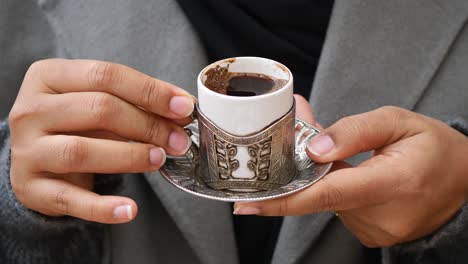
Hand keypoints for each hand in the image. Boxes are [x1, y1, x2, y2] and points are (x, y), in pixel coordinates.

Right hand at [9, 59, 193, 223]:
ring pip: (82, 151)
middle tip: (179, 140)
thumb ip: (134, 103)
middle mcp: (31, 110)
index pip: (106, 75)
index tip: (185, 107)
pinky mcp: (30, 188)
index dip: (151, 91)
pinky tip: (129, 210)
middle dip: (148, 125)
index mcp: (48, 77)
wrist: (34, 157)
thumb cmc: (74, 123)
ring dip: (130, 156)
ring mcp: (26, 150)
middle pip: (98, 110)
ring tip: (160, 159)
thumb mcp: (96, 102)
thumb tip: (182, 110)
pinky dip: (102, 208)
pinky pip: (69, 199)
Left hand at [234, 95, 467, 246]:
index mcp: (394, 182)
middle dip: (298, 169)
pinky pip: (337, 206)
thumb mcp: (399, 122)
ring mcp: (375, 230)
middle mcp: (381, 215)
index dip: (283, 199)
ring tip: (329, 150)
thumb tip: (312, 147)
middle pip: (319, 194)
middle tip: (288, 144)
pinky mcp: (370, 233)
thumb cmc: (436, 149)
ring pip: (326, 199)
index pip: (327, 194)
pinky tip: (341, 169)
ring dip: (317, 175)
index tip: (248, 204)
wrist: (465, 183)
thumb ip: (353, 131)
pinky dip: (330, 186)